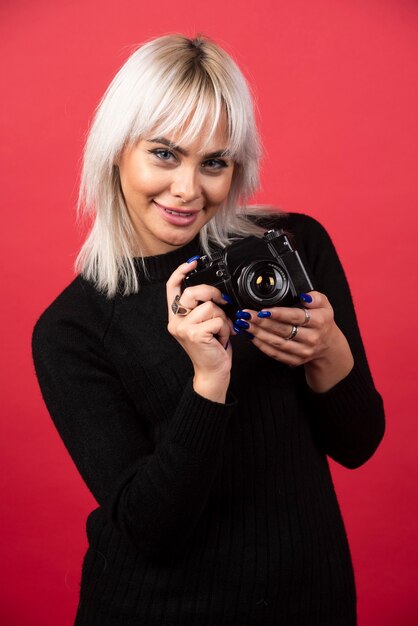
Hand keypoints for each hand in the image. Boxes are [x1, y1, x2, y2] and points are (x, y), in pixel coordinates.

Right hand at [166, 260, 234, 400]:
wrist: (213, 372)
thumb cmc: (211, 348)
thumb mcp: (205, 324)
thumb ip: (203, 307)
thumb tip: (217, 293)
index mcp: (176, 316)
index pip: (172, 288)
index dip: (180, 272)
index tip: (192, 262)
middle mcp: (176, 321)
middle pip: (193, 292)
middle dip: (213, 294)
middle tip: (224, 304)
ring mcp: (183, 328)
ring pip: (210, 307)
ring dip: (223, 318)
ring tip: (221, 331)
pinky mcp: (195, 334)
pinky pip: (217, 320)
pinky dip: (225, 329)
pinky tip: (221, 339)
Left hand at [235, 291, 353, 391]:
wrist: (328, 346)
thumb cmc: (323, 322)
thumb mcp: (325, 305)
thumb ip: (316, 297)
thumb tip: (304, 295)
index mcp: (319, 322)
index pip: (296, 317)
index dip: (278, 314)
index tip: (263, 310)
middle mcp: (311, 338)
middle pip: (282, 330)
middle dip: (261, 322)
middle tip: (246, 315)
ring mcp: (303, 351)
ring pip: (276, 342)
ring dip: (258, 333)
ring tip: (244, 324)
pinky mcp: (295, 360)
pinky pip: (275, 353)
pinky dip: (261, 345)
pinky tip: (251, 336)